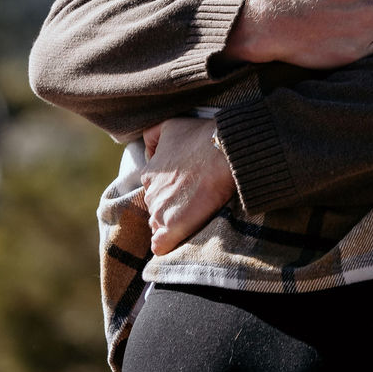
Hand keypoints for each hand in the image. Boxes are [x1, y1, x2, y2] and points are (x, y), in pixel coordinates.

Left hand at [140, 117, 236, 254]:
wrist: (225, 152)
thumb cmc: (201, 137)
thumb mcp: (169, 126)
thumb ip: (152, 137)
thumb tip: (148, 152)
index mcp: (149, 174)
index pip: (154, 192)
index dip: (170, 194)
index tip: (186, 193)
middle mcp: (150, 194)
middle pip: (157, 210)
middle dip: (171, 209)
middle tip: (193, 204)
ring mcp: (160, 211)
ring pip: (159, 225)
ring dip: (173, 224)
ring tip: (194, 217)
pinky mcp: (173, 227)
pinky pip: (160, 245)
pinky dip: (167, 244)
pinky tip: (179, 238)